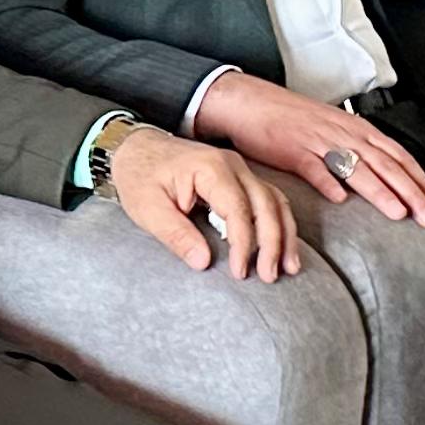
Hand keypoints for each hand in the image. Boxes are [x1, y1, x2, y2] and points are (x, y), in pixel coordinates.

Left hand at [102, 123, 303, 280]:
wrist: (135, 148)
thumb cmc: (139, 176)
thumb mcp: (147, 208)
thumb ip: (176, 235)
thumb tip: (203, 262)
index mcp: (210, 168)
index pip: (238, 209)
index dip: (243, 243)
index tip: (239, 272)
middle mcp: (232, 165)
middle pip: (266, 204)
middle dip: (272, 242)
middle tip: (269, 276)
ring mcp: (240, 169)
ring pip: (275, 201)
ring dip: (284, 235)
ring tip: (288, 267)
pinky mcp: (240, 178)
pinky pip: (269, 200)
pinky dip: (279, 224)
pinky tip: (283, 248)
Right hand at [190, 69, 424, 226]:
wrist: (251, 102)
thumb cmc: (291, 119)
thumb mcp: (332, 131)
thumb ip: (356, 153)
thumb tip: (381, 178)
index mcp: (357, 129)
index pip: (398, 156)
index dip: (420, 181)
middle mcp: (344, 134)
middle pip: (386, 164)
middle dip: (411, 192)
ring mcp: (319, 141)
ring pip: (357, 167)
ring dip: (380, 191)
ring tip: (398, 213)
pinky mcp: (292, 150)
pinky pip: (313, 167)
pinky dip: (328, 182)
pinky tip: (339, 199)